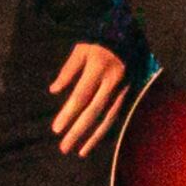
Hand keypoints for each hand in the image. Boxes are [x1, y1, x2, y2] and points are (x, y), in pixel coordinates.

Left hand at [48, 42, 131, 156]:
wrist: (131, 33)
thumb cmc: (100, 39)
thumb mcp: (81, 49)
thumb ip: (68, 70)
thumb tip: (54, 90)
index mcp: (99, 68)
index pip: (81, 96)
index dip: (68, 114)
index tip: (56, 129)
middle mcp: (113, 81)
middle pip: (94, 112)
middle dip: (78, 131)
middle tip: (64, 147)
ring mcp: (123, 88)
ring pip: (108, 117)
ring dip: (94, 137)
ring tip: (80, 151)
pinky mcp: (129, 92)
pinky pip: (116, 114)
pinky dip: (106, 129)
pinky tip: (95, 139)